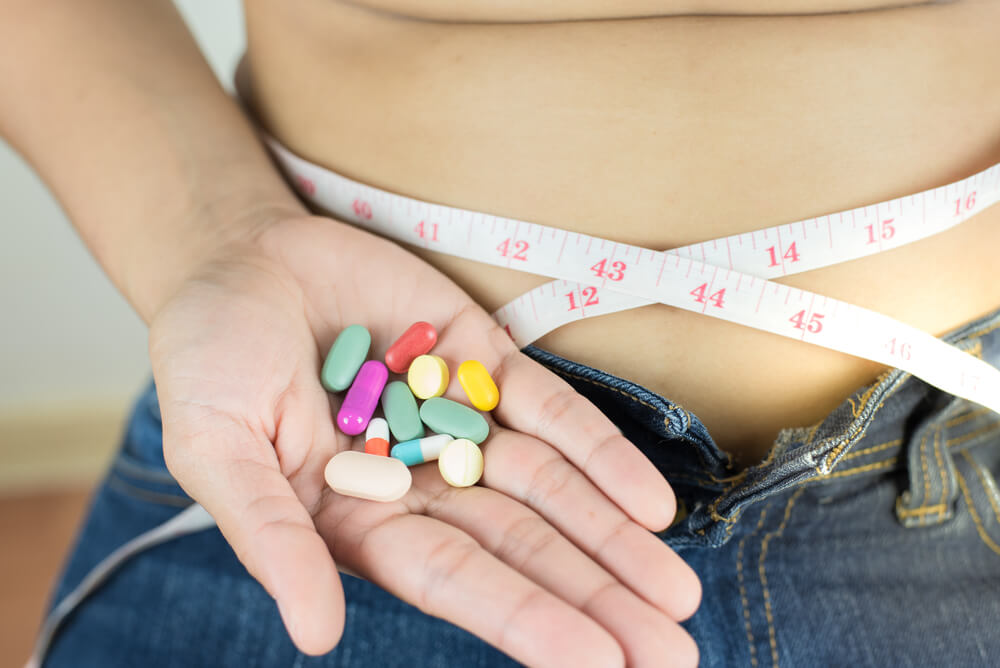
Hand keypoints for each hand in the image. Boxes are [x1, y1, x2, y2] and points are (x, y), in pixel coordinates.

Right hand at [150, 214, 700, 667]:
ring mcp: (461, 422)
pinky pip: (554, 412)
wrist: (242, 258)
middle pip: (524, 549)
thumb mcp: (215, 446)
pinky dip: (602, 454)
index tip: (596, 663)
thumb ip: (269, 534)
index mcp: (361, 521)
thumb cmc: (210, 359)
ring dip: (616, 539)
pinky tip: (652, 504)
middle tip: (671, 655)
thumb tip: (316, 632)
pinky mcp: (484, 362)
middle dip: (596, 600)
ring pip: (553, 491)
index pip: (454, 581)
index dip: (525, 619)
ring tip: (678, 593)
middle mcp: (424, 484)